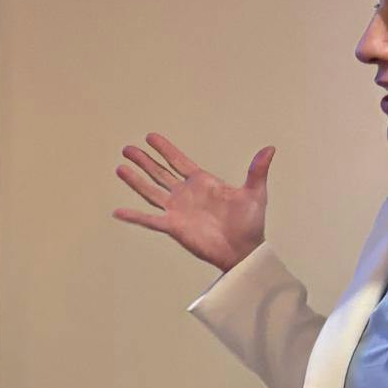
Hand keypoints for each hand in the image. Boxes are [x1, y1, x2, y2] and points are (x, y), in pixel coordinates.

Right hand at [113, 136, 275, 272]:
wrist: (244, 250)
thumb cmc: (250, 223)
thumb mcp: (255, 193)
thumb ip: (257, 170)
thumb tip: (270, 149)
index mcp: (202, 182)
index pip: (178, 161)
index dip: (164, 149)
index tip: (150, 137)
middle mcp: (186, 194)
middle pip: (159, 173)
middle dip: (144, 160)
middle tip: (127, 148)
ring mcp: (177, 210)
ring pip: (151, 191)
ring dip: (135, 180)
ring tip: (120, 167)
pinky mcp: (174, 227)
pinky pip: (149, 220)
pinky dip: (134, 216)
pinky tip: (118, 211)